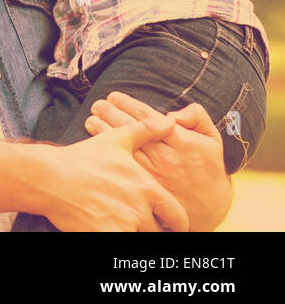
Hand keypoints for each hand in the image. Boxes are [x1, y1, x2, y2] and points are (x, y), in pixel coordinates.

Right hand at [40, 115, 188, 230]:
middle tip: (138, 223)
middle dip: (151, 229)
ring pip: (139, 238)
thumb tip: (169, 121)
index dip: (177, 224)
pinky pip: (121, 244)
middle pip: (158, 232)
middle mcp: (139, 210)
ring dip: (132, 232)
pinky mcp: (105, 235)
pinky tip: (105, 227)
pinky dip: (115, 235)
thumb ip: (145, 131)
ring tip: (118, 222)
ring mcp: (122, 225)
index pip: (178, 217)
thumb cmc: (81, 159)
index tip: (170, 225)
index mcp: (147, 188)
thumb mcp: (115, 140)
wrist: (48, 177)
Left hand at [85, 91, 230, 230]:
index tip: (114, 97)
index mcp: (181, 141)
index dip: (127, 104)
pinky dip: (106, 150)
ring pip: (121, 145)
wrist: (209, 205)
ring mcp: (152, 172)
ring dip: (103, 129)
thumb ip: (197, 117)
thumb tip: (172, 112)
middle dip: (110, 112)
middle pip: (130, 128)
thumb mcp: (212, 139)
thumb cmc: (207, 167)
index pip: (148, 117)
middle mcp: (164, 155)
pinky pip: (120, 164)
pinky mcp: (143, 186)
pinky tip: (96, 141)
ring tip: (92, 118)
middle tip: (98, 105)